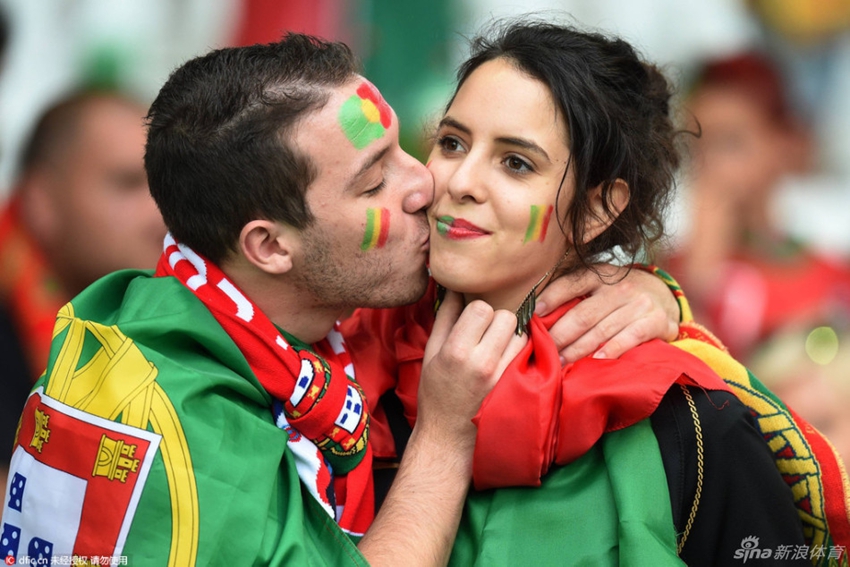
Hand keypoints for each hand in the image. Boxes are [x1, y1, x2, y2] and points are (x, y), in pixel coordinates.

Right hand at [418, 290, 517, 448]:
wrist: (448, 435)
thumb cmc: (435, 393)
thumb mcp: (431, 352)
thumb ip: (445, 318)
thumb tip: (454, 288)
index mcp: (456, 351)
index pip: (482, 308)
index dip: (477, 310)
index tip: (471, 321)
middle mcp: (482, 362)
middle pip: (506, 317)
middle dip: (496, 319)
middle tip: (485, 332)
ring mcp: (502, 375)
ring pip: (520, 334)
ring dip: (510, 335)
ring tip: (495, 346)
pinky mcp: (514, 386)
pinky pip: (525, 354)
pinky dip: (517, 351)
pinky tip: (503, 359)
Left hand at [536, 264, 678, 362]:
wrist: (664, 296)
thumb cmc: (620, 294)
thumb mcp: (599, 284)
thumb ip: (574, 293)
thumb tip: (538, 312)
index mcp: (600, 274)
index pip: (571, 284)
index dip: (550, 299)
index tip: (533, 315)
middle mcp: (619, 287)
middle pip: (583, 314)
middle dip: (560, 335)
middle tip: (543, 350)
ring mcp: (639, 304)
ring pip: (602, 330)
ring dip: (578, 349)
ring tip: (560, 361)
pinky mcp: (655, 321)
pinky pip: (629, 338)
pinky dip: (611, 350)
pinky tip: (596, 360)